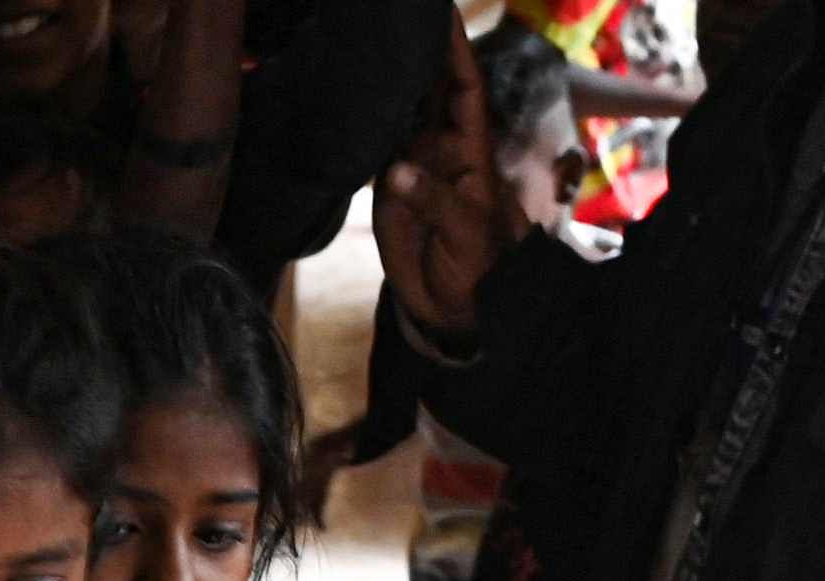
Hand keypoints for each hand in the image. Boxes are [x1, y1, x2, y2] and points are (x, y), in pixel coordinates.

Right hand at [372, 26, 502, 345]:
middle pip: (430, 87)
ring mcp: (412, 163)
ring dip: (388, 81)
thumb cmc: (477, 267)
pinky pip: (374, 145)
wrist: (453, 308)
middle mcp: (440, 146)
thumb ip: (435, 200)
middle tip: (395, 18)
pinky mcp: (386, 185)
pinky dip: (364, 121)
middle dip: (419, 51)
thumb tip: (398, 170)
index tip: (443, 14)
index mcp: (470, 151)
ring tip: (365, 42)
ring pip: (399, 111)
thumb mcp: (465, 233)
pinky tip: (347, 95)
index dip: (455, 51)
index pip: (465, 88)